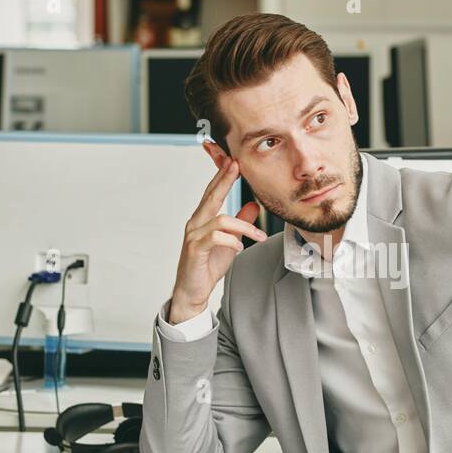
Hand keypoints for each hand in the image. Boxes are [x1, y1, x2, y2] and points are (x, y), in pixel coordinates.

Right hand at [169, 157, 264, 322]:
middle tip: (236, 165)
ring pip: (221, 220)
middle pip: (211, 196)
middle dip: (224, 179)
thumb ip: (241, 223)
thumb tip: (253, 205)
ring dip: (244, 227)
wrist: (192, 291)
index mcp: (203, 219)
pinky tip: (240, 247)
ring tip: (259, 236)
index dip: (222, 176)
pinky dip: (232, 240)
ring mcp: (193, 236)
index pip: (212, 193)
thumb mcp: (231, 242)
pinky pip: (215, 238)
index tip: (233, 161)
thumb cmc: (207, 266)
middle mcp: (195, 223)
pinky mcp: (195, 249)